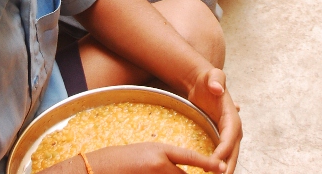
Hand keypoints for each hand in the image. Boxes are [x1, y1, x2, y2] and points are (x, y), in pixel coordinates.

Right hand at [85, 142, 227, 173]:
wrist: (98, 168)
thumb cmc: (121, 159)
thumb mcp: (145, 152)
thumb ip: (164, 160)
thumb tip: (179, 169)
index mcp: (160, 150)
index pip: (189, 156)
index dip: (207, 163)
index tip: (222, 168)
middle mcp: (159, 165)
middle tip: (183, 172)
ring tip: (152, 169)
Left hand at [186, 69, 241, 173]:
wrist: (202, 83)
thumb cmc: (207, 79)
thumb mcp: (212, 75)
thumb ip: (215, 79)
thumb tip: (217, 89)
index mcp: (232, 116)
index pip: (230, 137)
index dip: (223, 151)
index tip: (214, 162)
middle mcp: (233, 128)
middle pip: (233, 152)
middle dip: (227, 167)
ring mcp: (227, 134)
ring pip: (229, 156)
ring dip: (224, 169)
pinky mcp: (220, 137)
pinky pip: (222, 154)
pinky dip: (219, 164)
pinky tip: (211, 173)